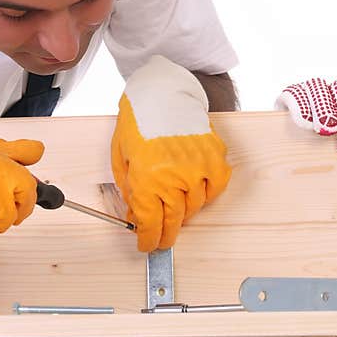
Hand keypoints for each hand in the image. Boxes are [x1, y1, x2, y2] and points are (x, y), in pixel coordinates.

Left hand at [111, 55, 231, 251]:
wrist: (163, 91)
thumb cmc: (138, 121)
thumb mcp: (121, 158)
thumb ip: (130, 191)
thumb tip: (136, 216)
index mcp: (148, 178)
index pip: (151, 223)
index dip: (149, 240)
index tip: (148, 246)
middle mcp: (175, 177)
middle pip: (175, 220)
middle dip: (166, 234)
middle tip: (162, 239)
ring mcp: (198, 167)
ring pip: (195, 207)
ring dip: (184, 212)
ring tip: (175, 206)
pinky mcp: (215, 156)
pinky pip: (216, 187)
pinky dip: (207, 194)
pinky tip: (196, 191)